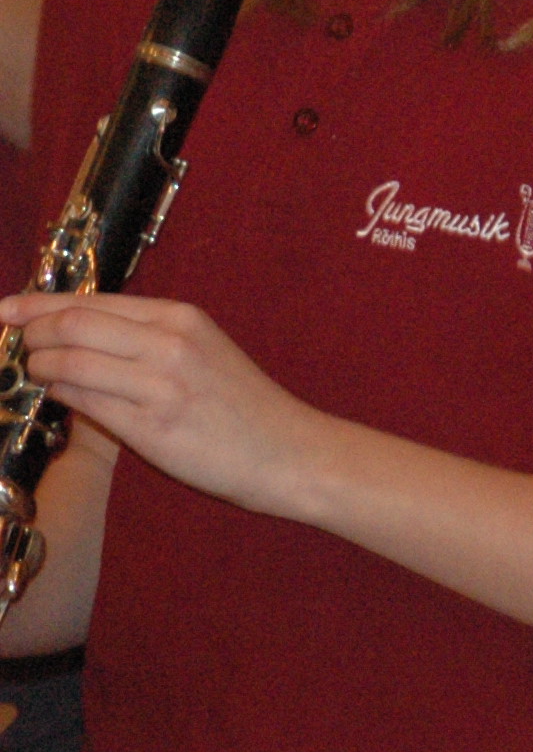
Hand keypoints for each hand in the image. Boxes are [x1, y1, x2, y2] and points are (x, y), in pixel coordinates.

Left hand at [1, 292, 332, 519]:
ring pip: (69, 363)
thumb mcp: (201, 350)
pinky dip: (60, 397)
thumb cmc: (240, 404)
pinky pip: (84, 403)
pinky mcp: (151, 425)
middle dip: (30, 335)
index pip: (90, 301)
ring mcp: (159, 383)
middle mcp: (169, 342)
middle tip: (17, 346)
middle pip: (72, 325)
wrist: (286, 450)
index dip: (37, 305)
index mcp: (180, 317)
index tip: (6, 309)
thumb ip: (146, 338)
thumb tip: (76, 335)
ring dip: (38, 368)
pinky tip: (58, 398)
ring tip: (34, 374)